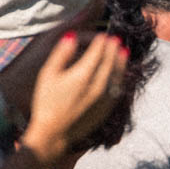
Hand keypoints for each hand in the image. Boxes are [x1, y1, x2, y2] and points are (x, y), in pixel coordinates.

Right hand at [23, 31, 126, 161]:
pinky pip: (118, 90)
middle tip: (115, 39)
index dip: (101, 41)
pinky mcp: (107, 109)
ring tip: (123, 52)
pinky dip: (121, 78)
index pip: (97, 52)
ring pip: (118, 76)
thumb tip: (72, 35)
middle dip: (113, 49)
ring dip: (121, 62)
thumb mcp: (48, 74)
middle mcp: (98, 86)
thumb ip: (61, 53)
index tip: (103, 35)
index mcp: (83, 75)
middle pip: (110, 62)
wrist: (54, 133)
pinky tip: (120, 74)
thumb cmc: (46, 103)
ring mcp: (104, 99)